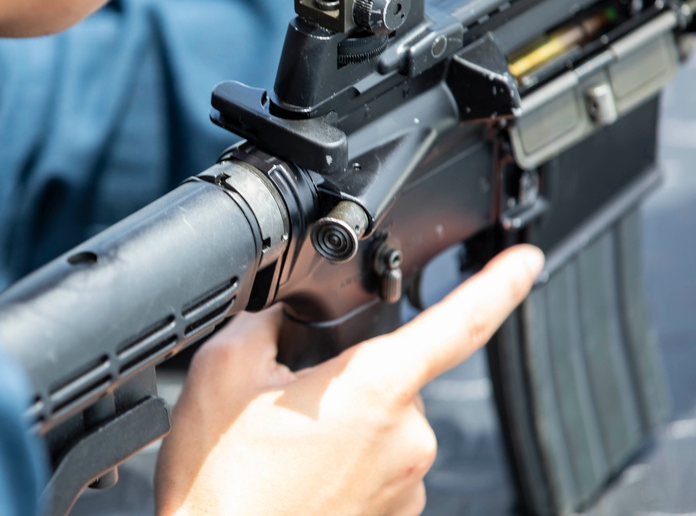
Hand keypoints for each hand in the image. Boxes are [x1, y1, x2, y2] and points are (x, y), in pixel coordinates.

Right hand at [155, 245, 544, 515]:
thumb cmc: (223, 482)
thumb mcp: (223, 369)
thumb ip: (266, 321)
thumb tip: (285, 316)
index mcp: (375, 387)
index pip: (459, 322)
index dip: (500, 283)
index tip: (526, 260)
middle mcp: (407, 437)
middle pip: (393, 373)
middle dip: (347, 373)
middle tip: (286, 400)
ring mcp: (405, 483)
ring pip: (382, 419)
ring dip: (342, 419)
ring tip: (282, 446)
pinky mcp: (394, 513)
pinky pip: (378, 461)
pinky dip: (343, 455)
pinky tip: (296, 469)